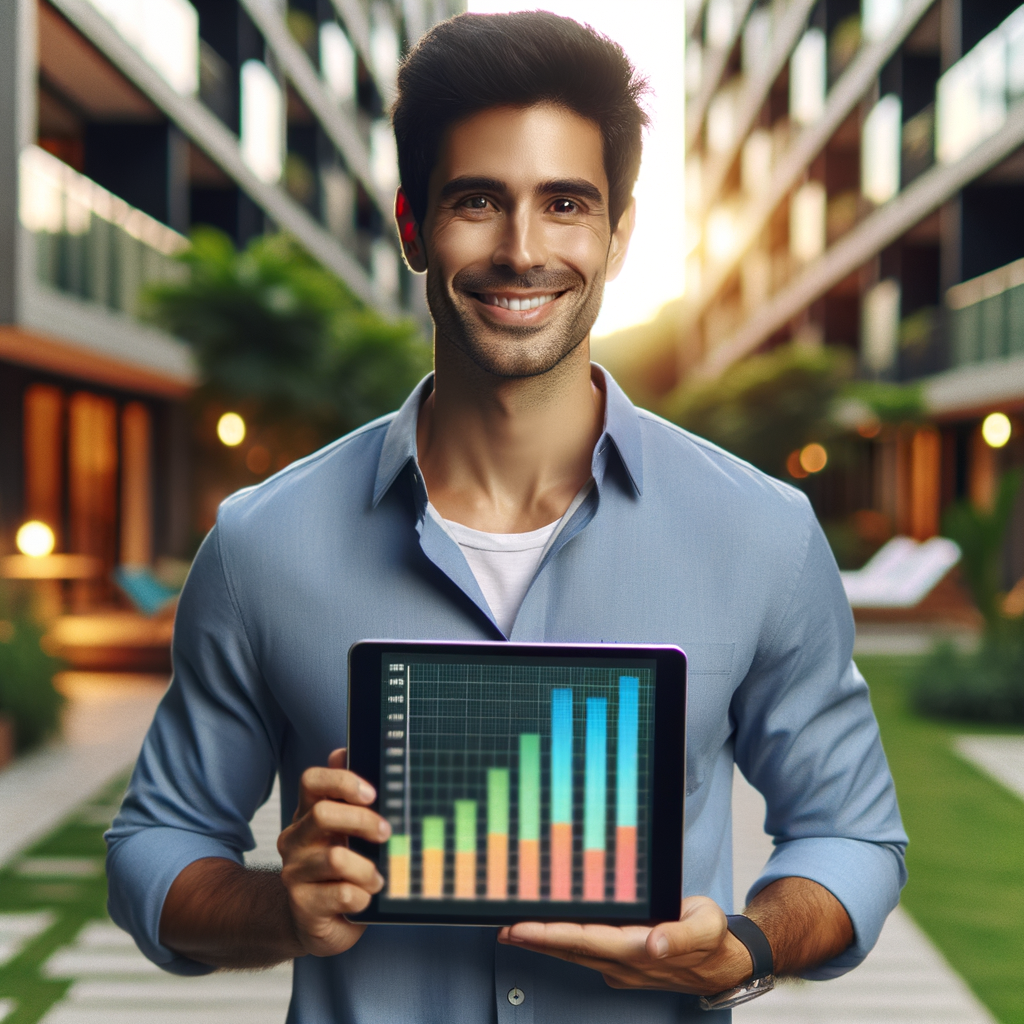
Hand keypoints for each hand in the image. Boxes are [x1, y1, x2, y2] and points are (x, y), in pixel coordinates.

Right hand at [278, 748, 390, 956]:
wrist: (315, 921)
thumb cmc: (339, 871)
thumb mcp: (347, 831)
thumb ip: (348, 796)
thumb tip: (342, 752)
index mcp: (307, 814)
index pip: (311, 781)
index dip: (342, 781)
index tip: (372, 793)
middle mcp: (295, 839)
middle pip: (323, 813)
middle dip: (363, 821)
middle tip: (385, 833)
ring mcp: (295, 873)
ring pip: (336, 858)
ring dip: (368, 869)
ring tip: (377, 879)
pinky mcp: (303, 906)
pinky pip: (344, 895)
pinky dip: (364, 897)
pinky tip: (364, 899)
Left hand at [496, 896, 751, 994]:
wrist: (724, 963)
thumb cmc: (713, 940)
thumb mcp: (706, 929)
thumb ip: (680, 936)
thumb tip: (655, 944)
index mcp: (639, 951)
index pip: (585, 941)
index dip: (551, 935)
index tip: (522, 928)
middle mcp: (624, 963)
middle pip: (570, 950)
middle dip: (534, 940)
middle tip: (502, 928)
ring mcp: (621, 966)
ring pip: (573, 953)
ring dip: (542, 943)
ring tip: (511, 931)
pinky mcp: (622, 962)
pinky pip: (584, 952)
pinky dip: (560, 942)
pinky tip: (546, 932)